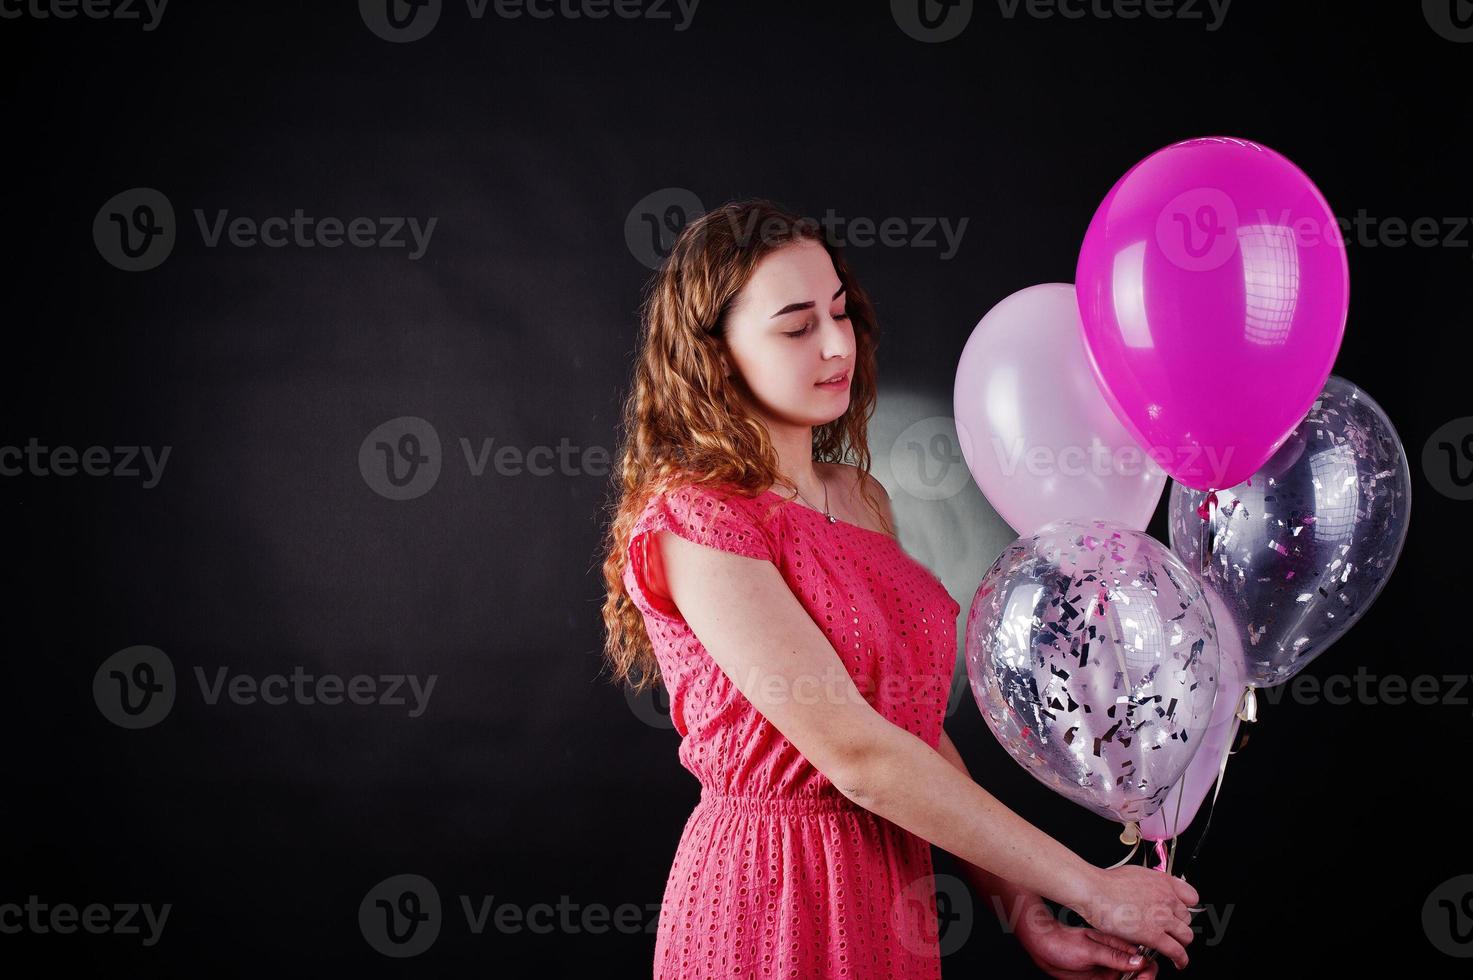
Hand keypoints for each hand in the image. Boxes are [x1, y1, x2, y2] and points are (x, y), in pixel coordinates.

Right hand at [1013, 892, 1159, 978]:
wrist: (1040, 936)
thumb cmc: (1057, 950)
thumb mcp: (1088, 952)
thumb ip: (1114, 956)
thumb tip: (1138, 961)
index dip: (1143, 978)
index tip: (1149, 969)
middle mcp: (1105, 975)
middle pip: (1132, 975)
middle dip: (1144, 968)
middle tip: (1150, 960)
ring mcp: (1104, 964)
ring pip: (1127, 962)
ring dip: (1137, 956)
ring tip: (1143, 947)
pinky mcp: (1101, 952)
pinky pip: (1118, 951)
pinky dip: (1126, 946)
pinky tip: (1132, 940)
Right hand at [1067, 865, 1197, 970]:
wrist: (1094, 890)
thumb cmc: (1105, 883)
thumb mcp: (1134, 874)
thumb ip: (1148, 885)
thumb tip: (1148, 891)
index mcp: (1162, 882)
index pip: (1191, 897)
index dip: (1185, 907)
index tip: (1179, 913)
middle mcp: (1167, 898)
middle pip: (1187, 918)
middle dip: (1179, 926)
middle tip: (1169, 931)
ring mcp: (1163, 917)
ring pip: (1186, 935)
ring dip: (1180, 942)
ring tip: (1173, 947)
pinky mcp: (1155, 934)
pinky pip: (1177, 951)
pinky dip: (1181, 959)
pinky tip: (1178, 963)